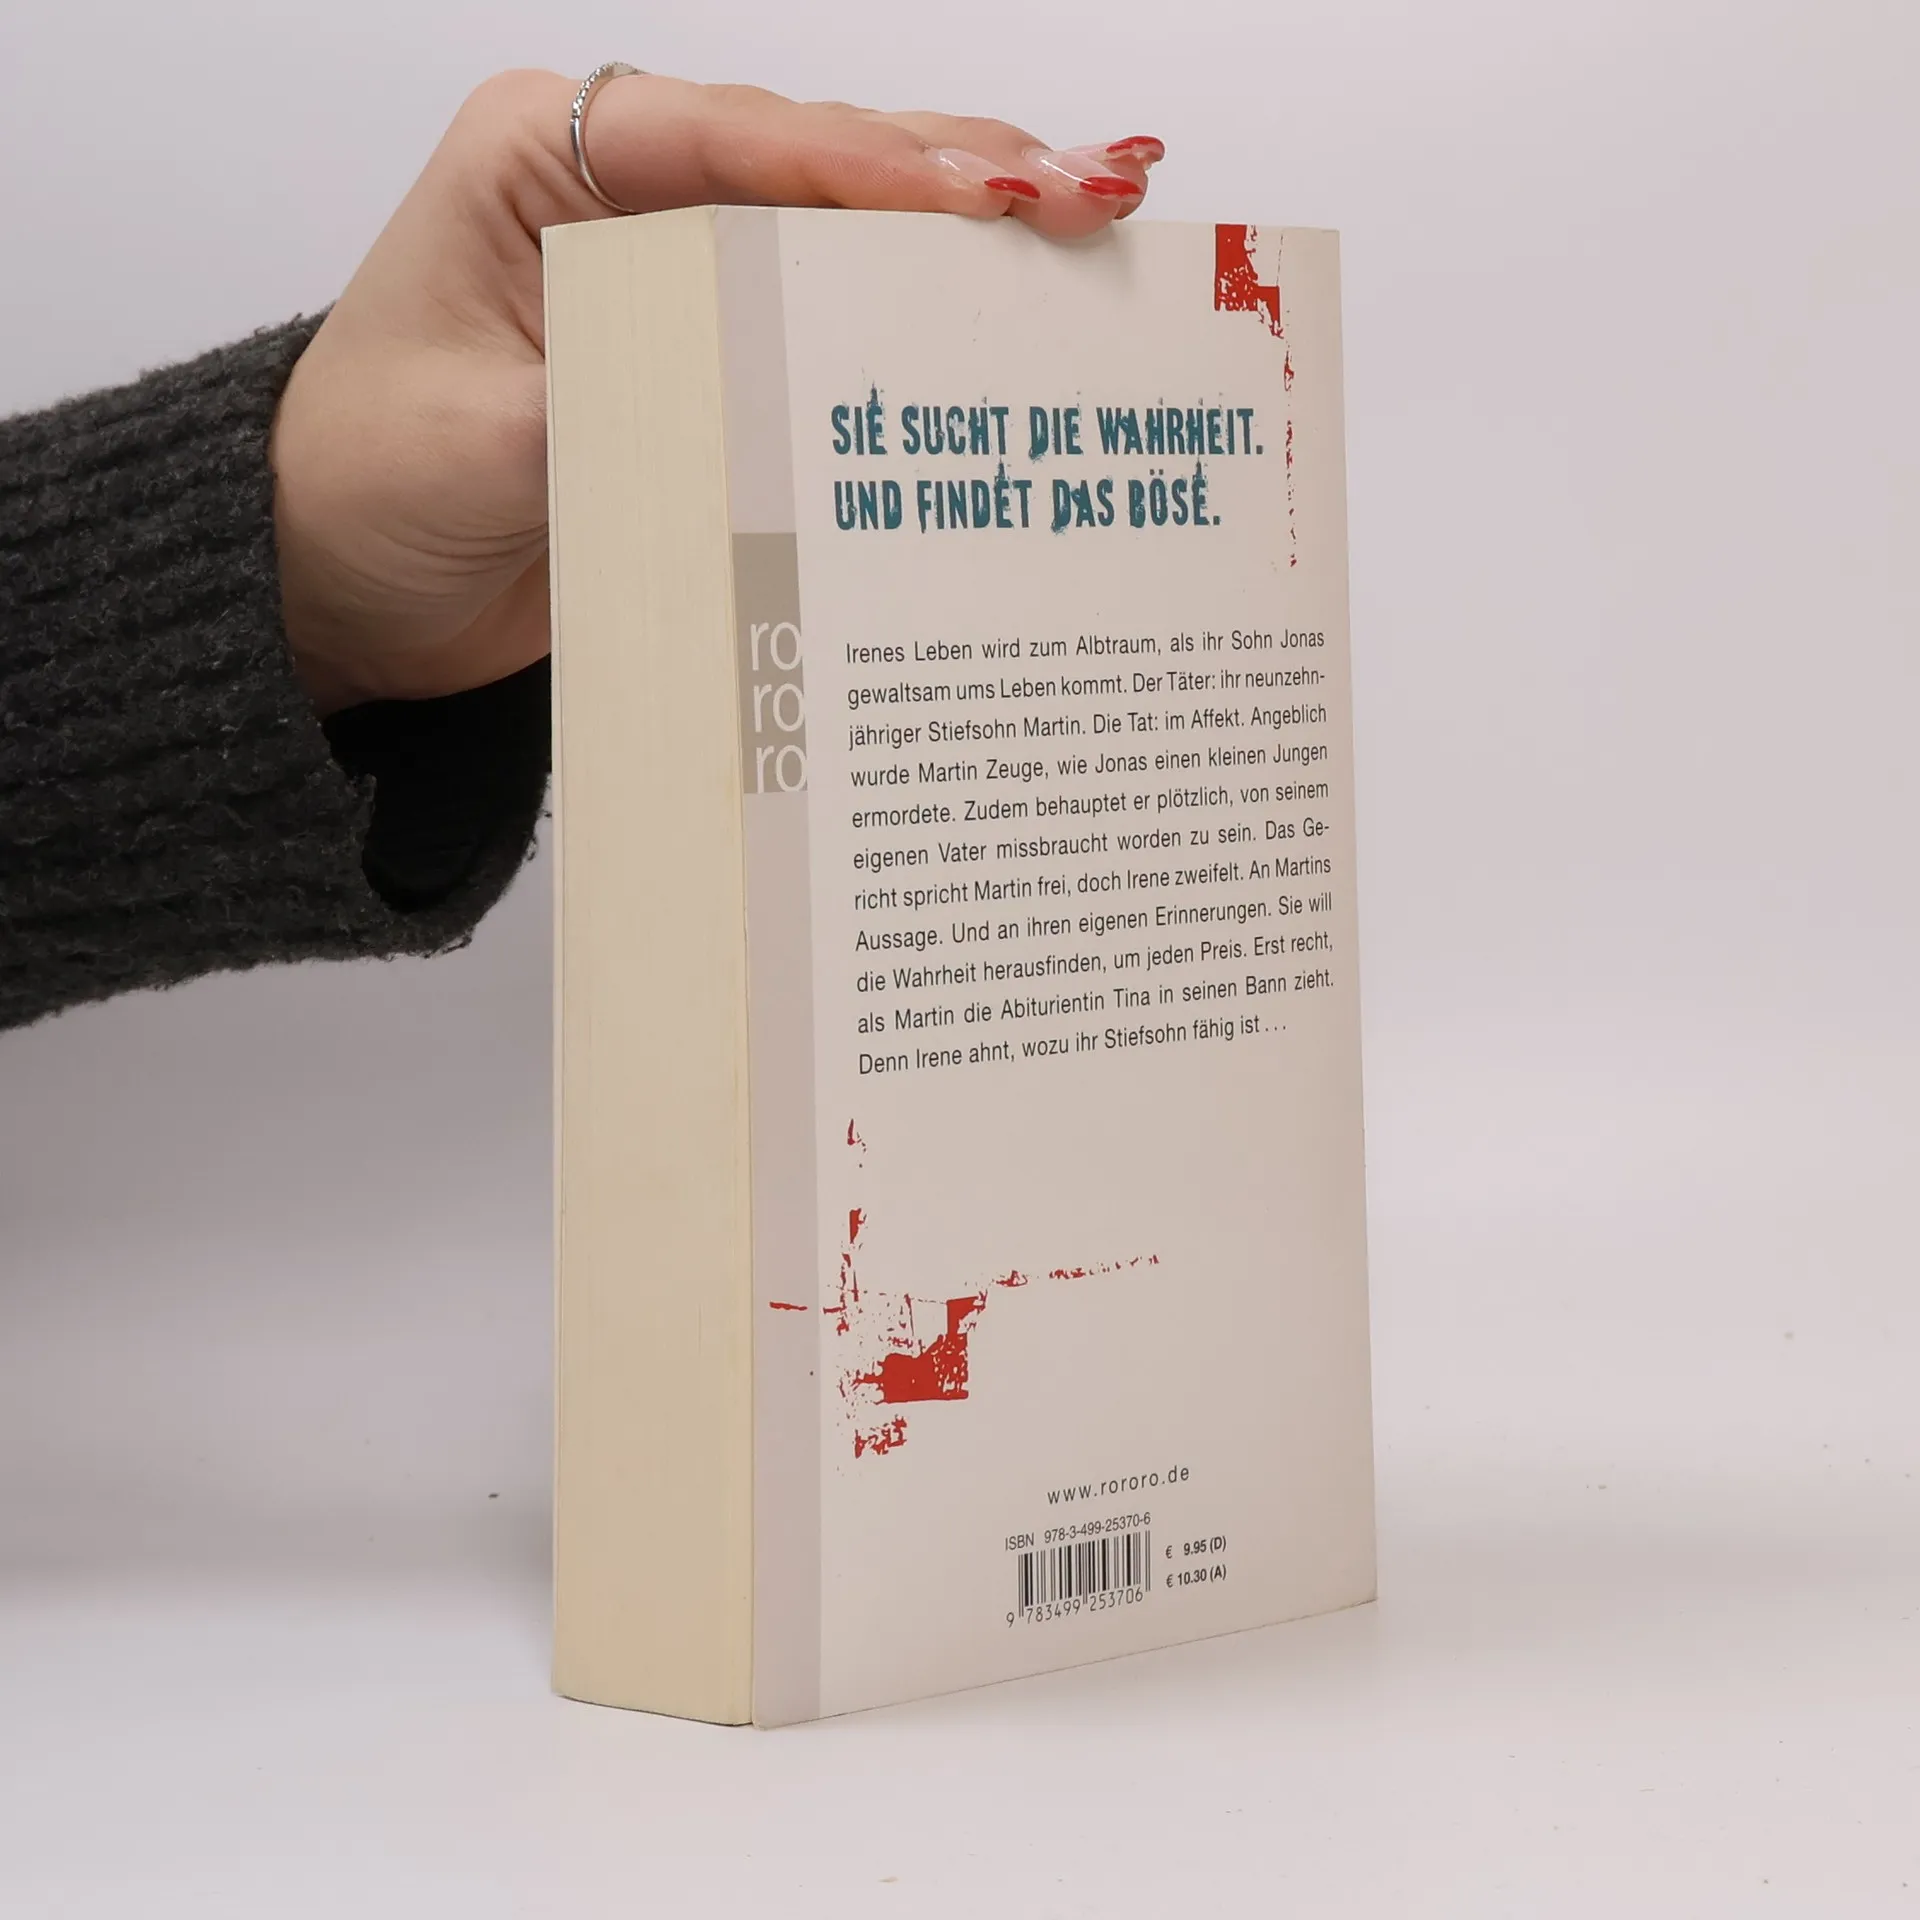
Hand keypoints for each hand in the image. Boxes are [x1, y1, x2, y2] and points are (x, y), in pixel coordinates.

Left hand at [272, 70, 1163, 712]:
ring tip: (1095, 228)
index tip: (988, 193)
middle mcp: (624, 192)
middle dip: (961, 173)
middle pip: (818, 160)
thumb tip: (742, 404)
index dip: (870, 164)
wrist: (340, 583)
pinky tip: (1009, 320)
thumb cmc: (365, 485)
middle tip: (1093, 194)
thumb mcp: (475, 446)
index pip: (735, 138)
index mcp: (546, 159)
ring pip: (843, 228)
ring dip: (967, 237)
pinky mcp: (711, 354)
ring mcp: (677, 270)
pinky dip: (918, 323)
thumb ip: (607, 408)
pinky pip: (829, 323)